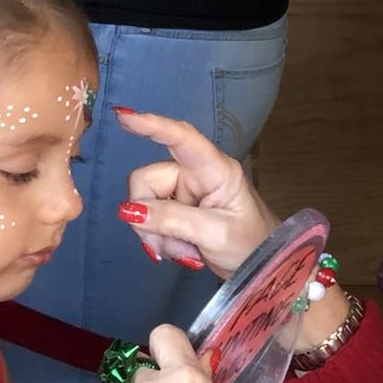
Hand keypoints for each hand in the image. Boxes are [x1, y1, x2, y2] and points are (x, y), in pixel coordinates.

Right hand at [116, 109, 280, 275]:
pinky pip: (150, 217)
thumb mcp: (215, 234)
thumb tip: (129, 210)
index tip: (124, 116)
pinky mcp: (177, 208)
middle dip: (148, 216)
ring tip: (182, 251)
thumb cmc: (250, 244)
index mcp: (215, 170)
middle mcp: (195, 173)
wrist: (258, 265)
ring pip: (144, 202)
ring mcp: (184, 190)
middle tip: (164, 246)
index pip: (182, 139)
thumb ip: (173, 220)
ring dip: (155, 233)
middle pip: (149, 180)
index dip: (153, 125)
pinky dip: (159, 237)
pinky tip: (179, 250)